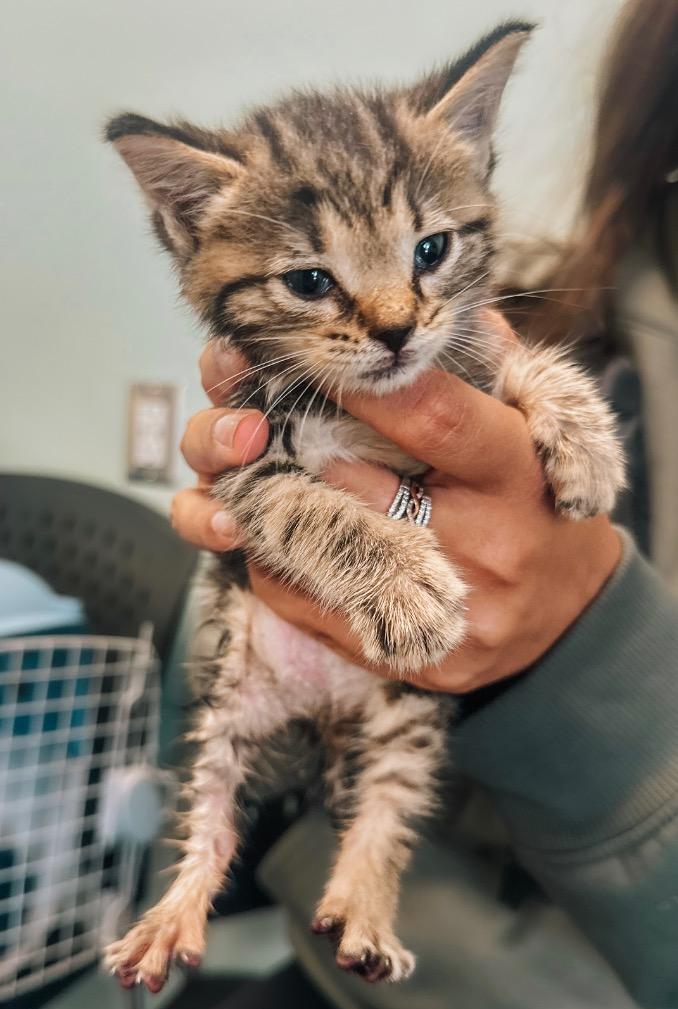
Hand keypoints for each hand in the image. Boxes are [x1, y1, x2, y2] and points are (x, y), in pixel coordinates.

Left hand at [173, 314, 620, 693]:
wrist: (566, 615)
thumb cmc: (537, 503)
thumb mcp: (536, 425)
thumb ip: (486, 367)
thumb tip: (436, 319)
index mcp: (515, 473)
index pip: (434, 417)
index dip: (360, 384)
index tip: (314, 356)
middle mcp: (484, 546)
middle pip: (356, 482)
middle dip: (292, 437)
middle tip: (256, 409)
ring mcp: (444, 611)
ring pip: (315, 545)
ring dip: (265, 497)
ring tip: (250, 464)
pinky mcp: (409, 658)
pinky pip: (306, 602)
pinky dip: (273, 557)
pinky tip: (267, 527)